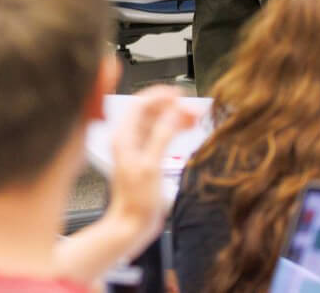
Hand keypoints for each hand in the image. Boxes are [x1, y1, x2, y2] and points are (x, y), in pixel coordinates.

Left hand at [104, 86, 197, 238]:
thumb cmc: (136, 201)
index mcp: (123, 137)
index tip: (178, 93)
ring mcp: (136, 148)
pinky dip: (174, 130)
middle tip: (193, 108)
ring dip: (175, 117)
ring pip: (157, 123)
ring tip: (195, 116)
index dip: (159, 95)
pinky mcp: (146, 157)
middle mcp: (127, 139)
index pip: (139, 104)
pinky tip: (188, 128)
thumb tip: (174, 113)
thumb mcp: (151, 166)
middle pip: (150, 112)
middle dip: (172, 106)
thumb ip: (162, 136)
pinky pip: (161, 136)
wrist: (131, 225)